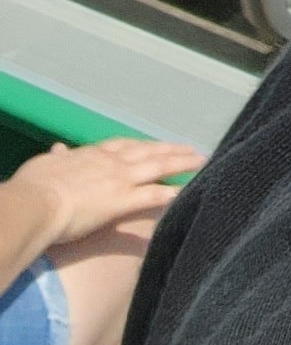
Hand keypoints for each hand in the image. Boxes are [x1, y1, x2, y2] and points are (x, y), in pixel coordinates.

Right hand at [8, 136, 201, 252]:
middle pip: (149, 151)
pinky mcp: (123, 200)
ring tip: (200, 162)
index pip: (124, 145)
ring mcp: (120, 179)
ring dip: (181, 163)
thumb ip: (58, 158)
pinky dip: (171, 192)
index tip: (157, 143)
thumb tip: (58, 149)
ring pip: (159, 166)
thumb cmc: (36, 184)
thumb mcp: (47, 164)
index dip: (143, 145)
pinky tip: (185, 192)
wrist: (37, 201)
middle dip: (171, 149)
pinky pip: (154, 194)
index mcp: (93, 154)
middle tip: (192, 148)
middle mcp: (112, 162)